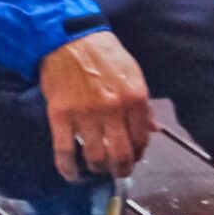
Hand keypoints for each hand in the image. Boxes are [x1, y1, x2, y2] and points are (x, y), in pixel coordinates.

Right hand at [38, 29, 152, 181]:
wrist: (69, 39)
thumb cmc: (104, 54)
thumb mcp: (133, 74)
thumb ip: (142, 105)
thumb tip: (153, 130)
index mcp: (135, 98)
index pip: (142, 138)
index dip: (139, 153)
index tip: (134, 157)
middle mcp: (112, 110)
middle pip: (120, 155)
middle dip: (121, 170)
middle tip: (118, 172)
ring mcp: (85, 114)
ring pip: (95, 157)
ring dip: (98, 169)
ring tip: (97, 169)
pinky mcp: (60, 115)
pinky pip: (64, 150)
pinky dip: (68, 168)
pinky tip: (71, 175)